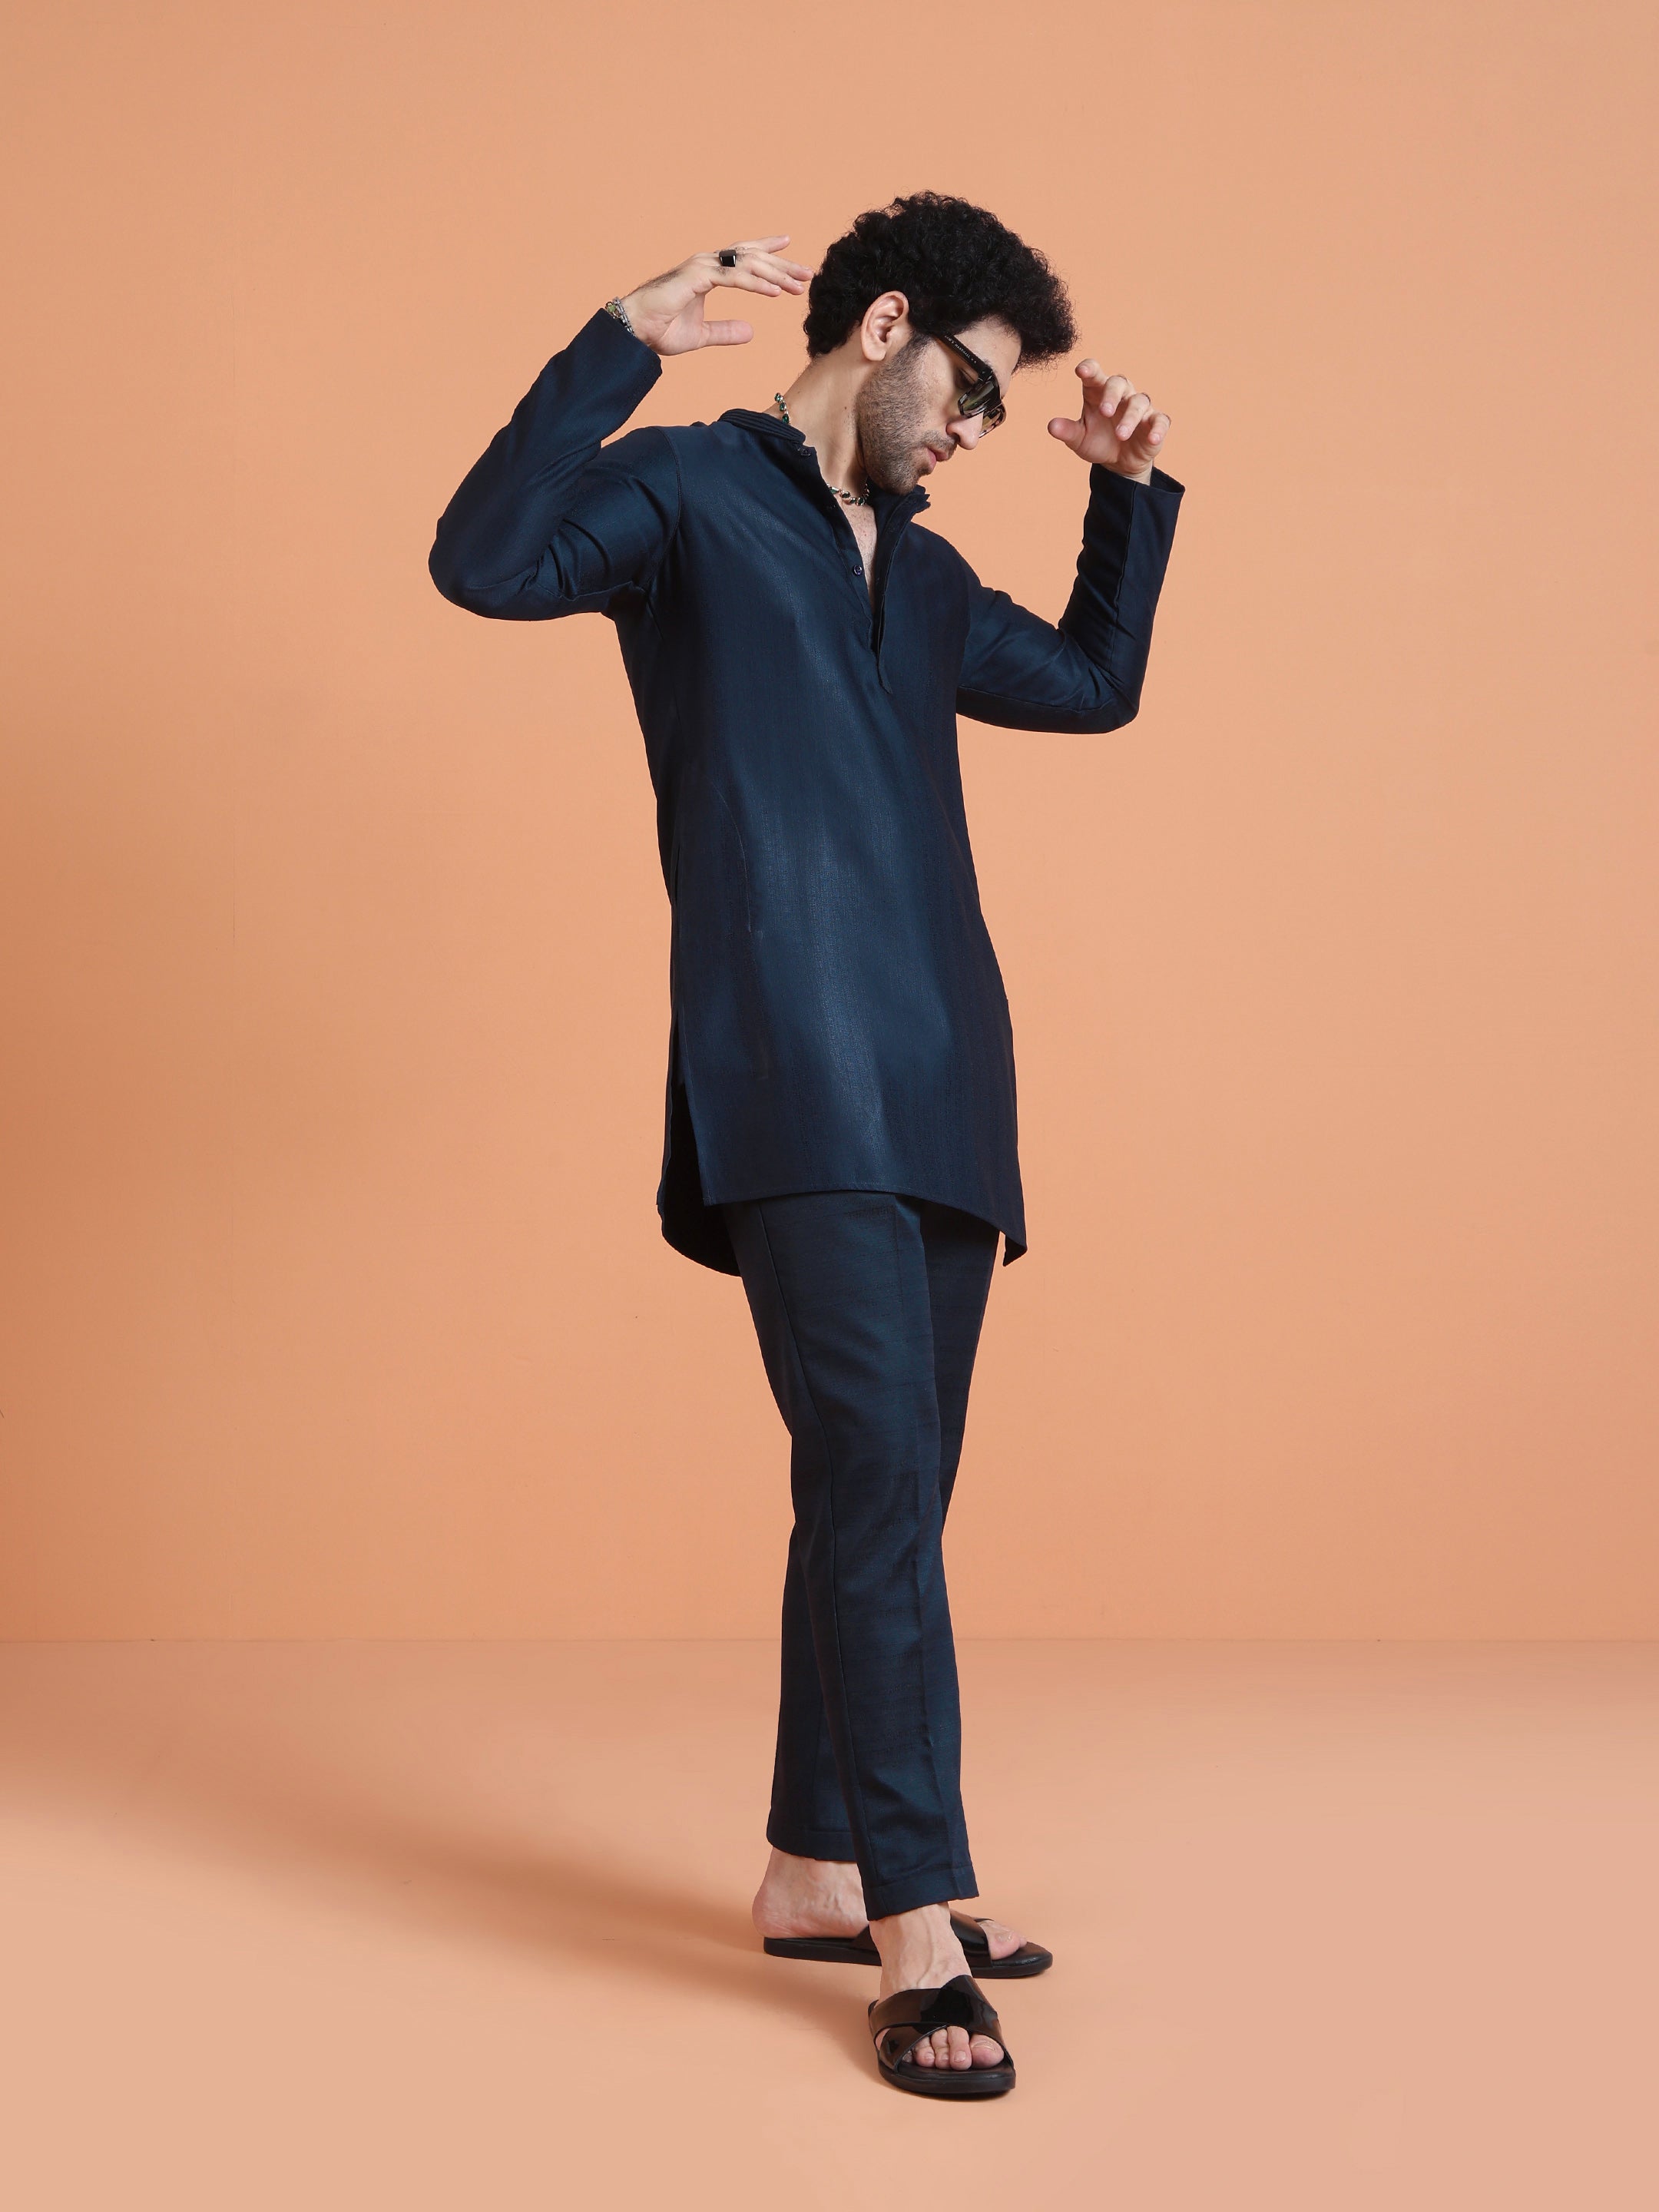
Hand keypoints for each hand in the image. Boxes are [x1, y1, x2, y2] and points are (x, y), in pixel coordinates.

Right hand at [617, 235, 812, 356]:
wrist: (635, 331)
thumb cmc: (660, 330)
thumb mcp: (703, 335)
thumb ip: (726, 331)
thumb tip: (751, 332)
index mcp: (709, 272)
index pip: (743, 256)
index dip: (767, 251)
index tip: (790, 248)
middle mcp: (707, 263)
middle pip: (752, 257)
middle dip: (782, 265)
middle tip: (807, 274)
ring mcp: (702, 267)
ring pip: (747, 264)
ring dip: (775, 273)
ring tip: (798, 285)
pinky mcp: (698, 277)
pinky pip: (734, 278)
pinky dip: (757, 284)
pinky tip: (775, 292)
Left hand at [1048, 360, 1169, 481]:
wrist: (1119, 462)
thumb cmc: (1098, 441)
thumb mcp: (1079, 439)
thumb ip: (1067, 431)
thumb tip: (1051, 426)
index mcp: (1098, 392)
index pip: (1095, 373)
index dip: (1090, 369)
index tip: (1082, 370)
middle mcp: (1120, 395)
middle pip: (1119, 382)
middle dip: (1112, 395)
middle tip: (1105, 412)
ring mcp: (1139, 407)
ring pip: (1139, 402)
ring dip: (1130, 417)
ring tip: (1121, 435)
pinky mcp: (1154, 422)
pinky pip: (1160, 420)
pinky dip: (1157, 428)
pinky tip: (1152, 438)